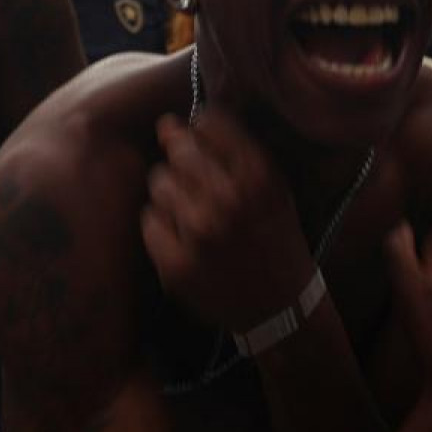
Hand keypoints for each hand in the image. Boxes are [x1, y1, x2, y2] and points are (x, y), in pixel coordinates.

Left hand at [141, 109, 315, 333]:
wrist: (281, 307)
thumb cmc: (274, 238)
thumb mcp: (272, 188)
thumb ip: (229, 150)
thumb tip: (168, 124)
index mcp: (260, 176)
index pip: (208, 123)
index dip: (203, 134)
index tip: (208, 151)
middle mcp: (231, 201)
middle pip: (179, 151)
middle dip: (184, 163)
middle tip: (202, 190)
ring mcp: (201, 234)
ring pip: (160, 184)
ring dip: (172, 196)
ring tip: (197, 218)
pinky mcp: (178, 265)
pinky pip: (150, 222)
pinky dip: (163, 228)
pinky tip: (186, 241)